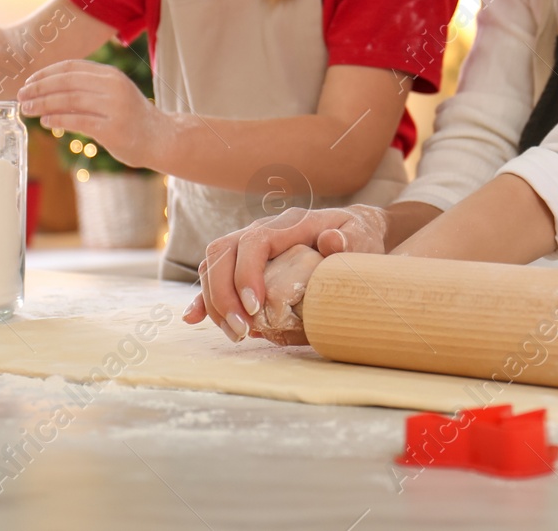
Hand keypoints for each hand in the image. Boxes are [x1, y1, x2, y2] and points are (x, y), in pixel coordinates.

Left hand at [17, 60, 163, 170]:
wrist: (161, 139)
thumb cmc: (132, 118)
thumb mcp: (113, 95)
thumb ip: (88, 89)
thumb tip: (48, 91)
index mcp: (111, 75)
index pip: (72, 67)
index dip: (46, 73)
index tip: (29, 82)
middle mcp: (114, 87)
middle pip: (67, 82)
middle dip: (40, 88)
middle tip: (21, 97)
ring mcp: (115, 107)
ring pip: (70, 100)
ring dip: (44, 104)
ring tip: (28, 110)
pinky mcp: (113, 129)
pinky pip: (78, 121)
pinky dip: (58, 120)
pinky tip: (46, 122)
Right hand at [182, 205, 389, 338]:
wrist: (353, 230)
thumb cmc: (358, 235)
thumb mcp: (362, 236)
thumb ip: (349, 240)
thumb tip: (331, 241)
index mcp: (288, 223)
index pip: (253, 241)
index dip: (246, 273)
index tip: (256, 307)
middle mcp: (262, 230)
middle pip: (223, 253)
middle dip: (223, 295)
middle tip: (242, 330)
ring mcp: (249, 245)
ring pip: (213, 266)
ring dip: (215, 302)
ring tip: (237, 334)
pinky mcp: (244, 263)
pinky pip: (215, 276)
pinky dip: (205, 298)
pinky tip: (195, 318)